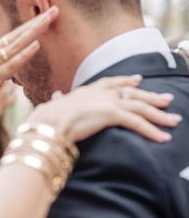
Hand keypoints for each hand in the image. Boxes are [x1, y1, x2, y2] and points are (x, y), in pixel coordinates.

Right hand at [0, 6, 58, 130]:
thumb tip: (8, 70)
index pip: (12, 36)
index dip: (29, 25)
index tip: (45, 16)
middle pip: (16, 35)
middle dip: (36, 22)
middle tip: (55, 10)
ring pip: (15, 45)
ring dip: (34, 32)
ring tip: (49, 20)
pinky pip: (11, 65)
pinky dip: (24, 54)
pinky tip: (36, 45)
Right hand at [27, 75, 181, 142]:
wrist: (45, 123)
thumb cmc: (44, 119)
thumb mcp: (52, 106)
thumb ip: (57, 101)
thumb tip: (54, 97)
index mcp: (85, 91)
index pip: (110, 83)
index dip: (125, 81)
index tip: (137, 79)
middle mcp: (99, 93)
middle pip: (131, 93)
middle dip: (151, 96)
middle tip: (167, 99)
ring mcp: (107, 102)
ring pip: (139, 107)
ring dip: (159, 115)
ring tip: (174, 121)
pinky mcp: (112, 114)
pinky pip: (137, 123)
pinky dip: (152, 131)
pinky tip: (163, 138)